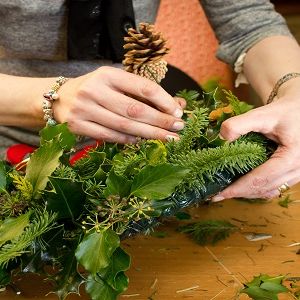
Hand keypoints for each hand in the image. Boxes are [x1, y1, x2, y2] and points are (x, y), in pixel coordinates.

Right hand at [54, 66, 184, 143]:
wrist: (59, 98)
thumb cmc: (96, 90)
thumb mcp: (117, 84)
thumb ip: (143, 94)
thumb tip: (177, 106)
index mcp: (108, 74)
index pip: (143, 87)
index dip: (164, 101)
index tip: (178, 112)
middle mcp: (95, 89)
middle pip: (135, 109)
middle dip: (161, 121)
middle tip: (178, 129)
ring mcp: (84, 109)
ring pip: (124, 125)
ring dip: (150, 134)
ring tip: (168, 138)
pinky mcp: (77, 125)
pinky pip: (109, 136)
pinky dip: (129, 139)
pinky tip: (143, 141)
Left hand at [212, 87, 299, 200]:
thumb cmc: (284, 112)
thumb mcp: (263, 114)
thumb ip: (240, 124)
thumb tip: (221, 138)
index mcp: (292, 157)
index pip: (260, 179)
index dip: (238, 188)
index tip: (219, 194)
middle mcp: (298, 170)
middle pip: (264, 188)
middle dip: (239, 193)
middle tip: (217, 194)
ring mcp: (297, 174)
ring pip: (269, 191)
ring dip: (247, 193)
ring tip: (226, 191)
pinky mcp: (293, 174)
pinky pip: (274, 187)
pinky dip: (257, 189)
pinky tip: (241, 186)